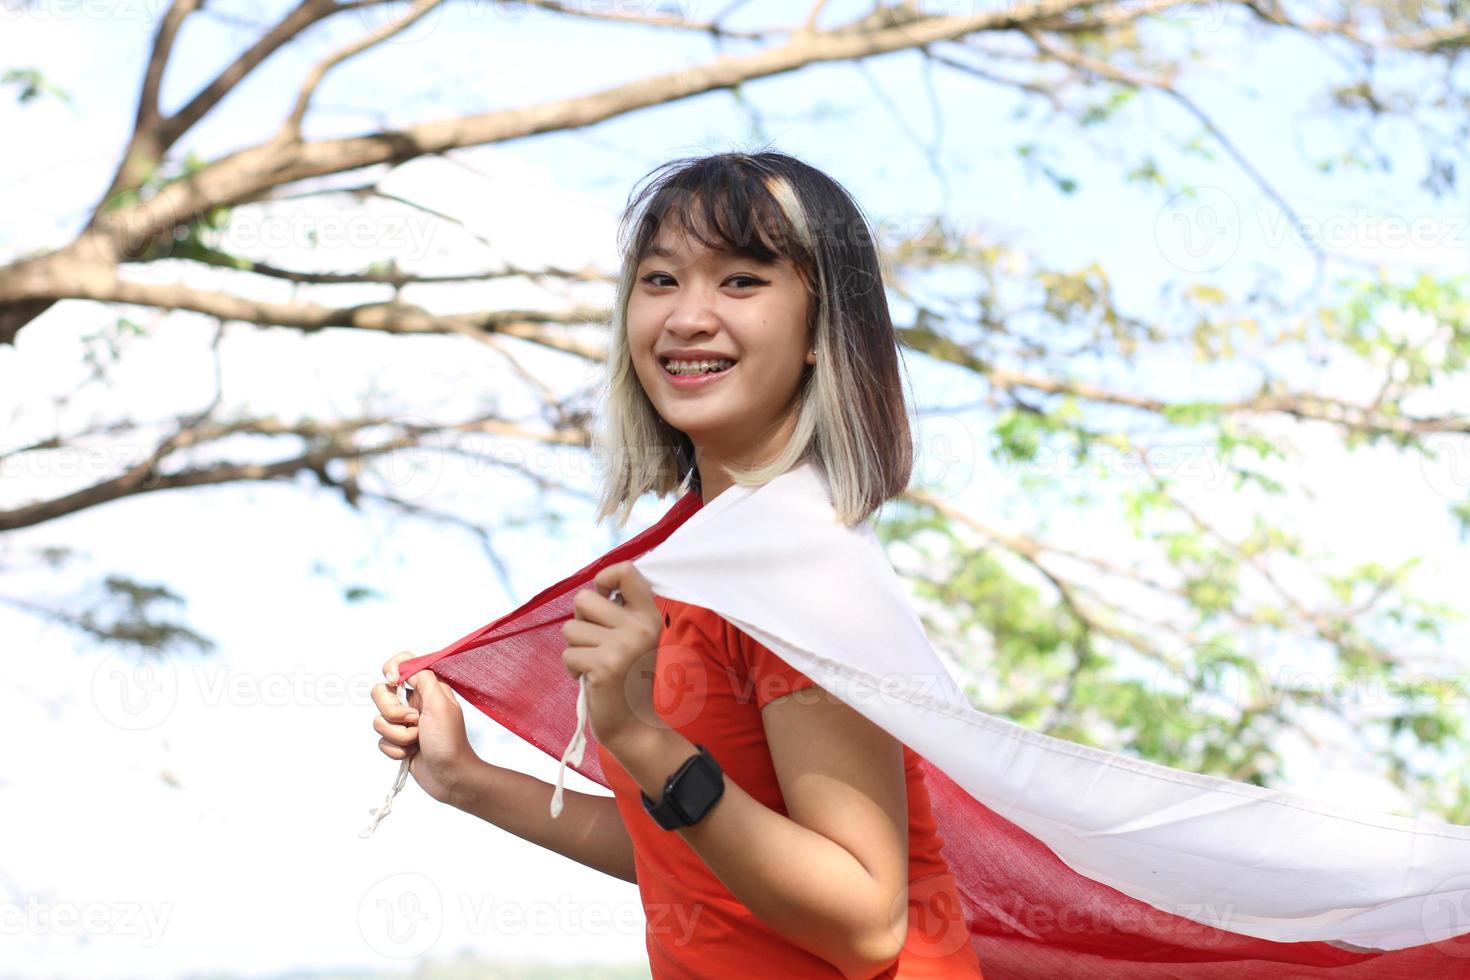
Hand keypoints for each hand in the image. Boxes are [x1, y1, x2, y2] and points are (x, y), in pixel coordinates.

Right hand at [372, 651, 479, 806]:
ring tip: (416, 741)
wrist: (449, 777)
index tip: (394, 682)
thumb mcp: (441, 704)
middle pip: (382, 693)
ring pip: (380, 720)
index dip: (392, 668)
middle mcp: (414, 703)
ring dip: (398, 735)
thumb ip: (424, 679)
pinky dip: (396, 749)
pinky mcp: (398, 741)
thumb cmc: (449, 742)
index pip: (403, 664)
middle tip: (414, 721)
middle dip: (393, 711)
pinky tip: (412, 754)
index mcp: (427, 689)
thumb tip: (407, 665)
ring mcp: (405, 723)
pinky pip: (381, 740)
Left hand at [560, 561, 664, 757]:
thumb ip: (620, 611)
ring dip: (574, 649)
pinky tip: (590, 680)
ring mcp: (624, 647)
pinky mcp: (604, 667)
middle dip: (579, 621)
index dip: (604, 578)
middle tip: (595, 643)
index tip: (603, 598)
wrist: (635, 726)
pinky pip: (568, 655)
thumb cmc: (627, 678)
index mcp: (650, 615)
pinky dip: (572, 669)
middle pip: (584, 599)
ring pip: (570, 628)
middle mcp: (641, 627)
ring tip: (594, 664)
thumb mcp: (634, 637)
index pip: (626, 570)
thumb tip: (595, 585)